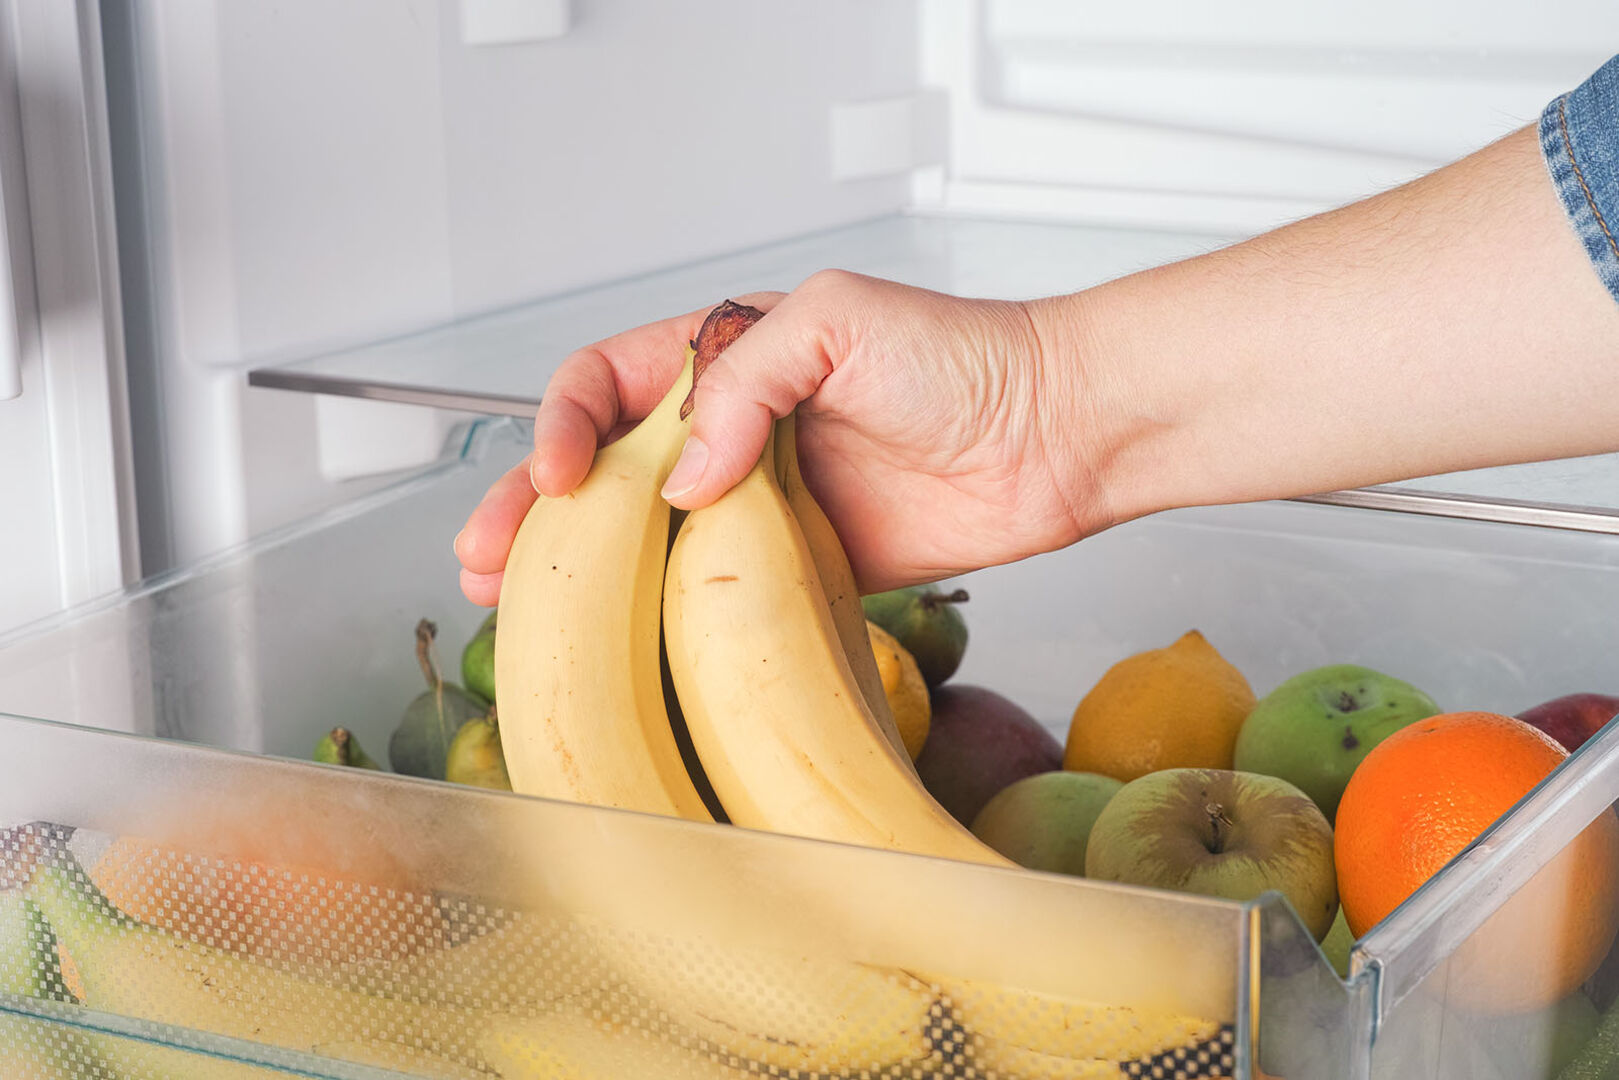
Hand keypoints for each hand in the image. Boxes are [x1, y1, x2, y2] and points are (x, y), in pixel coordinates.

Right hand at [455, 270, 1105, 604]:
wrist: (1054, 438)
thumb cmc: (964, 357)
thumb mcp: (838, 321)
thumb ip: (744, 382)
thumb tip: (682, 480)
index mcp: (727, 358)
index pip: (609, 384)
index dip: (565, 425)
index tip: (559, 473)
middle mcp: (735, 432)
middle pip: (605, 470)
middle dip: (535, 509)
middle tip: (490, 556)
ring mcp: (764, 504)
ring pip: (646, 538)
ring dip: (581, 570)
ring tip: (520, 602)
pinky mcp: (803, 567)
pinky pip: (716, 591)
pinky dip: (664, 614)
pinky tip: (626, 636)